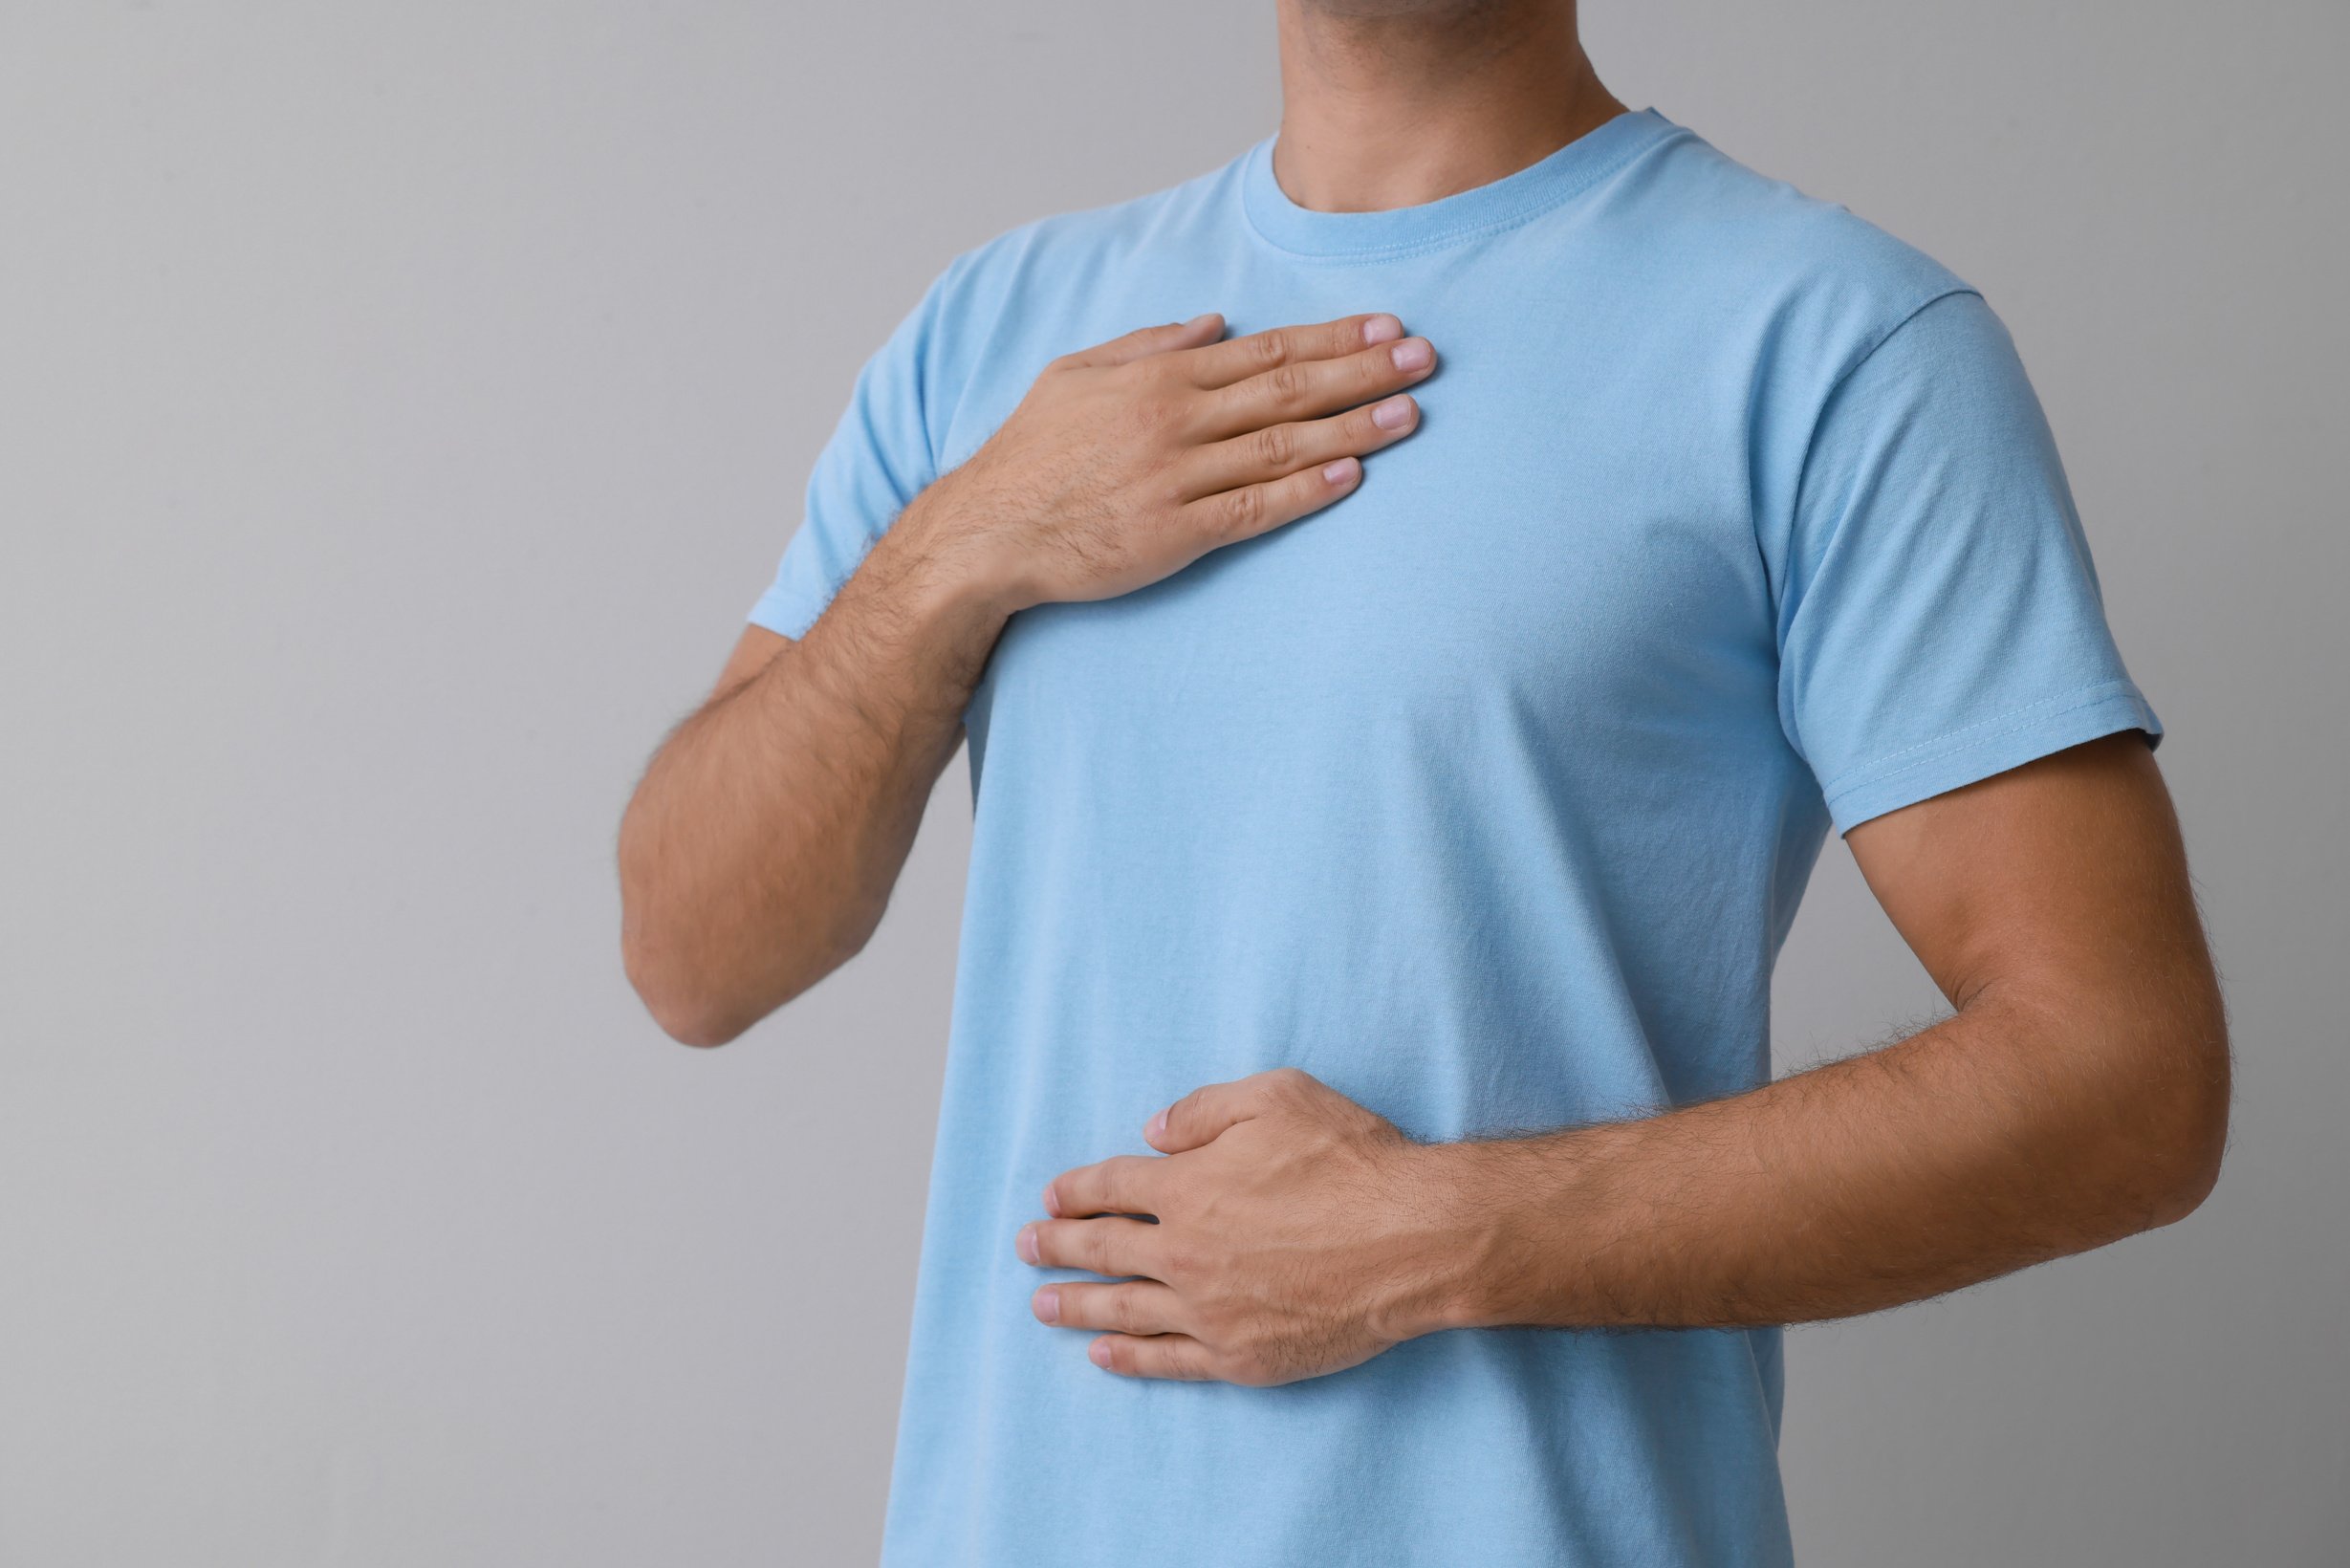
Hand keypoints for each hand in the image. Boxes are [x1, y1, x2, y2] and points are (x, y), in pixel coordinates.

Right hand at [910, 312, 1435, 613]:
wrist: (988, 533)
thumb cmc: (1031, 455)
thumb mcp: (1076, 375)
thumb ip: (1149, 343)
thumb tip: (1214, 321)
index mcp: (1157, 377)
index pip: (1265, 351)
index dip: (1332, 337)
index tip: (1387, 326)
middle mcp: (1175, 421)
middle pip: (1288, 390)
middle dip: (1363, 370)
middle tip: (1425, 358)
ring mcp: (1177, 479)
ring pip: (1283, 446)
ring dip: (1354, 428)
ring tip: (1410, 413)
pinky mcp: (1175, 535)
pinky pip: (1255, 508)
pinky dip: (1307, 491)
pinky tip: (1353, 476)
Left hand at [1017, 1067, 1471, 1385]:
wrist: (1413, 1240)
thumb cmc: (1352, 1161)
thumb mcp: (1277, 1096)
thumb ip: (1205, 1109)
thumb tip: (1154, 1131)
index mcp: (1187, 1186)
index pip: (1111, 1187)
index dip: (1076, 1191)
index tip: (1051, 1199)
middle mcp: (1184, 1250)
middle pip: (1102, 1249)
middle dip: (1056, 1246)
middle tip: (1025, 1248)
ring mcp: (1208, 1309)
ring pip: (1122, 1309)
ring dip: (1075, 1305)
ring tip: (1041, 1304)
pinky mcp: (1240, 1355)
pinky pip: (1167, 1359)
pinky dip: (1128, 1357)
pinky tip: (1102, 1355)